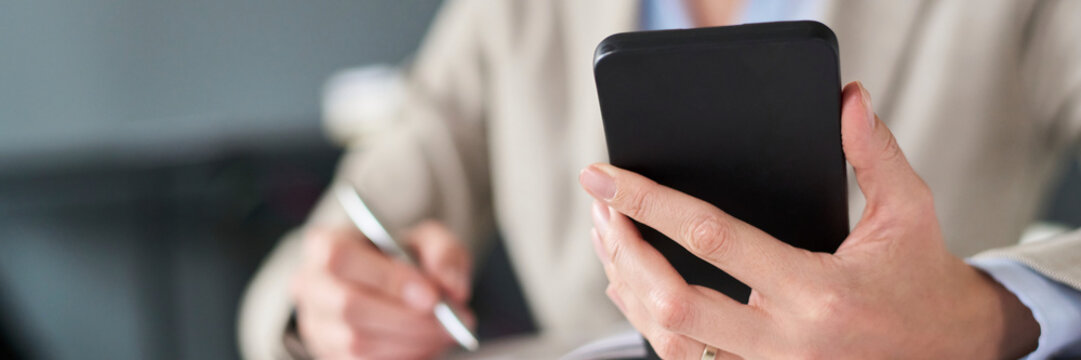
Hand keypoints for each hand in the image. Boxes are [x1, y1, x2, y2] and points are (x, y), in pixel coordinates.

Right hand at [291, 220, 473, 359]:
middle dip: (407, 318)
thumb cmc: (402, 257)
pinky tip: (428, 344)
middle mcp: (310, 286)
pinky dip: (404, 355)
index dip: (387, 279)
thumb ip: (444, 253)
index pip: (342, 258)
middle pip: (349, 307)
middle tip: (450, 322)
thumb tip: (453, 287)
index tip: (432, 296)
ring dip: (410, 341)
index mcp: (324, 244)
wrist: (385, 283)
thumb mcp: (427, 239)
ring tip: (446, 333)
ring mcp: (315, 325)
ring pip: (356, 343)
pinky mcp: (328, 354)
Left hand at [579, 82, 1039, 358]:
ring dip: (629, 287)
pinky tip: (632, 284)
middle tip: (600, 207)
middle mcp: (787, 343)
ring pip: (670, 341)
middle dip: (625, 250)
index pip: (713, 239)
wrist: (948, 354)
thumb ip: (874, 154)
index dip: (650, 203)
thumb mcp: (909, 212)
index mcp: (818, 293)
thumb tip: (847, 100)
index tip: (605, 178)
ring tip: (607, 236)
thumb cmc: (921, 281)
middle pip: (674, 302)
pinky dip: (649, 322)